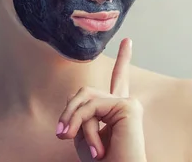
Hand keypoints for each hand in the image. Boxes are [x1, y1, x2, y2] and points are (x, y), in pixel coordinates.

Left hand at [56, 38, 146, 160]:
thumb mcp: (83, 135)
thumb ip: (82, 112)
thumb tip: (75, 96)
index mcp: (118, 112)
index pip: (119, 81)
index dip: (124, 60)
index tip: (128, 41)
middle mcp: (126, 105)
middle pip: (86, 92)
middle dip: (70, 111)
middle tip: (62, 135)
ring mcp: (129, 105)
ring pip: (86, 98)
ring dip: (73, 121)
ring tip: (70, 140)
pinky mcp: (128, 107)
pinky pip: (91, 108)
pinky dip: (82, 125)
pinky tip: (94, 149)